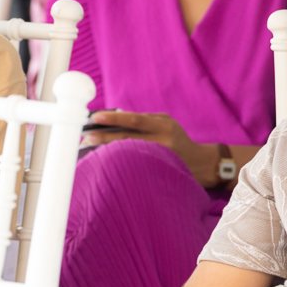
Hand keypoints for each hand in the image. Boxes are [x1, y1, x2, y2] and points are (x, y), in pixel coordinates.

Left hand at [83, 110, 220, 186]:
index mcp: (165, 125)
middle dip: (104, 136)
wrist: (201, 163)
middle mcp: (164, 140)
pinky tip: (104, 161)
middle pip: (128, 137)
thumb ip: (145, 121)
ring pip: (127, 152)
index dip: (113, 118)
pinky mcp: (157, 172)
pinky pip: (133, 165)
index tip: (94, 118)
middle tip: (85, 135)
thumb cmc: (179, 141)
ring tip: (88, 147)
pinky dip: (117, 161)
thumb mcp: (167, 124)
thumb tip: (118, 115)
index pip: (135, 119)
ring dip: (106, 149)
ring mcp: (160, 157)